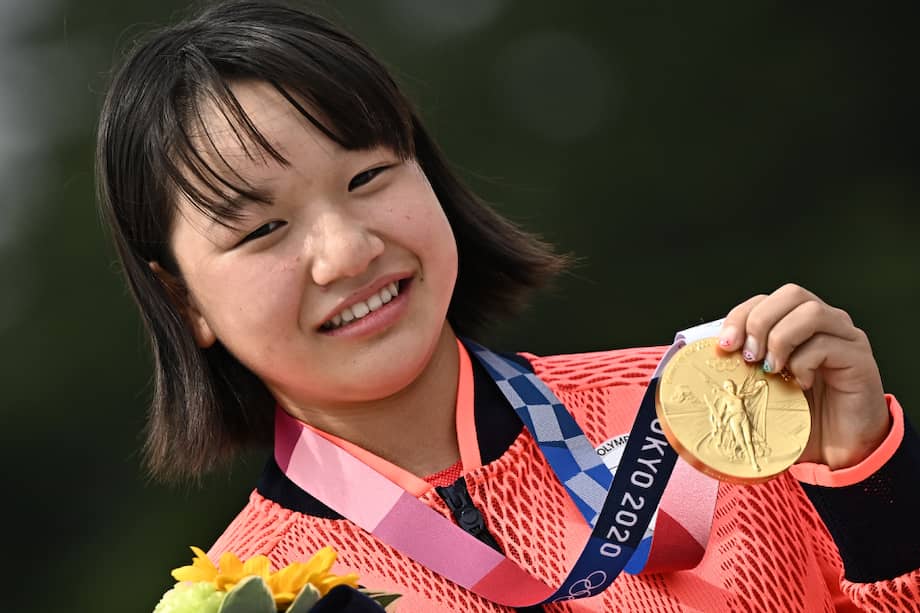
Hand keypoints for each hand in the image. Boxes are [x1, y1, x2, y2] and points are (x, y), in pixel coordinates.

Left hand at [717, 283, 889, 469]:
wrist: (839, 450)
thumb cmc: (800, 417)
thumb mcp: (760, 389)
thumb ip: (739, 368)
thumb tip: (701, 358)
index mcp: (796, 324)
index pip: (764, 300)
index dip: (740, 316)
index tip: (724, 346)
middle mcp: (824, 323)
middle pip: (791, 294)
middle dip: (759, 321)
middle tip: (748, 357)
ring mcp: (845, 337)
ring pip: (810, 312)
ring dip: (781, 339)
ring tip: (771, 370)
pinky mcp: (859, 358)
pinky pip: (828, 344)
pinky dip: (805, 362)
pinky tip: (801, 384)